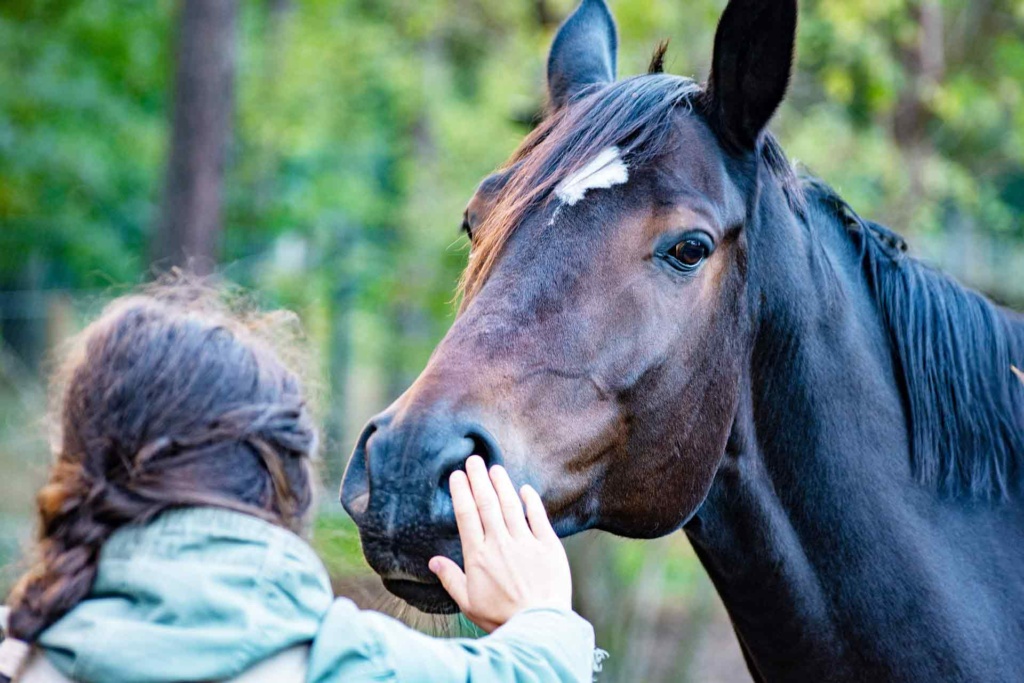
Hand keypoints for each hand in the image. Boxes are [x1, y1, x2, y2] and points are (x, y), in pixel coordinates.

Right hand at [428, 455, 572, 632]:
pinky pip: (538, 517)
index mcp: (478, 556)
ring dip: (502, 484)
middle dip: (478, 479)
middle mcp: (500, 543)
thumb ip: (451, 579)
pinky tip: (525, 489)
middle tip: (473, 460)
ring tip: (495, 468)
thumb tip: (433, 561)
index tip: (457, 476)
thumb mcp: (468, 602)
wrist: (538, 627)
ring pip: (511, 505)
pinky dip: (532, 501)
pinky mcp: (548, 546)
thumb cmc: (500, 617)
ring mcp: (525, 543)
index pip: (467, 516)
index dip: (461, 492)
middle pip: (487, 503)